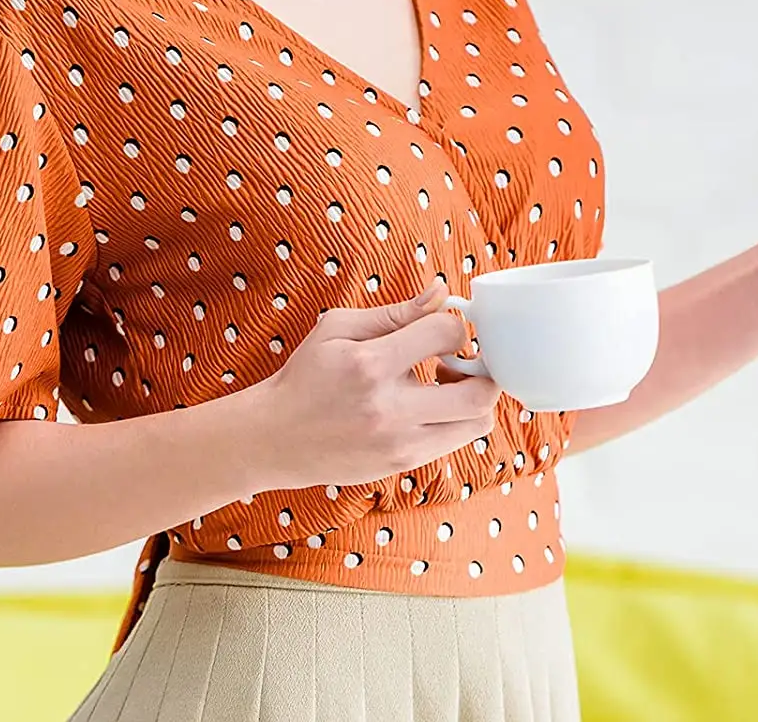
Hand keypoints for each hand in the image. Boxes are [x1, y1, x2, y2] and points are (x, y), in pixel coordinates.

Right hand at [245, 280, 501, 490]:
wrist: (273, 438)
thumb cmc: (306, 376)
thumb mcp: (339, 328)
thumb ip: (397, 312)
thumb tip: (442, 292)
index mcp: (371, 365)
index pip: (446, 334)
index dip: (454, 323)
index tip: (442, 327)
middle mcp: (390, 409)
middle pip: (479, 393)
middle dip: (484, 368)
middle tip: (461, 359)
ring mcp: (399, 444)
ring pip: (477, 424)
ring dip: (475, 397)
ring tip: (448, 383)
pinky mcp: (401, 465)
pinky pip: (456, 441)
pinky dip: (457, 419)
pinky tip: (432, 404)